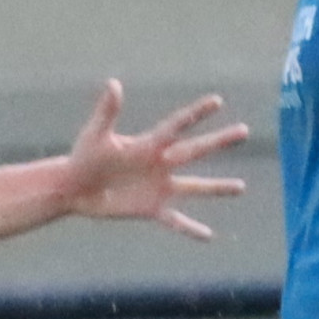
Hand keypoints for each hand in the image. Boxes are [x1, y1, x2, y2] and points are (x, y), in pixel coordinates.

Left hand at [57, 82, 247, 240]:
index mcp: (149, 144)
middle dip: (219, 141)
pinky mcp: (151, 208)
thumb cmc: (83, 157)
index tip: (217, 100)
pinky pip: (175, 221)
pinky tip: (209, 235)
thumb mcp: (96, 135)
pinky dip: (191, 229)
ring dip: (217, 188)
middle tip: (244, 130)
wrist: (75, 188)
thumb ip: (107, 112)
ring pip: (195, 187)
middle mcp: (160, 164)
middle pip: (196, 150)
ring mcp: (159, 187)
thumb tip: (113, 83)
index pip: (178, 126)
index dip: (197, 113)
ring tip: (241, 187)